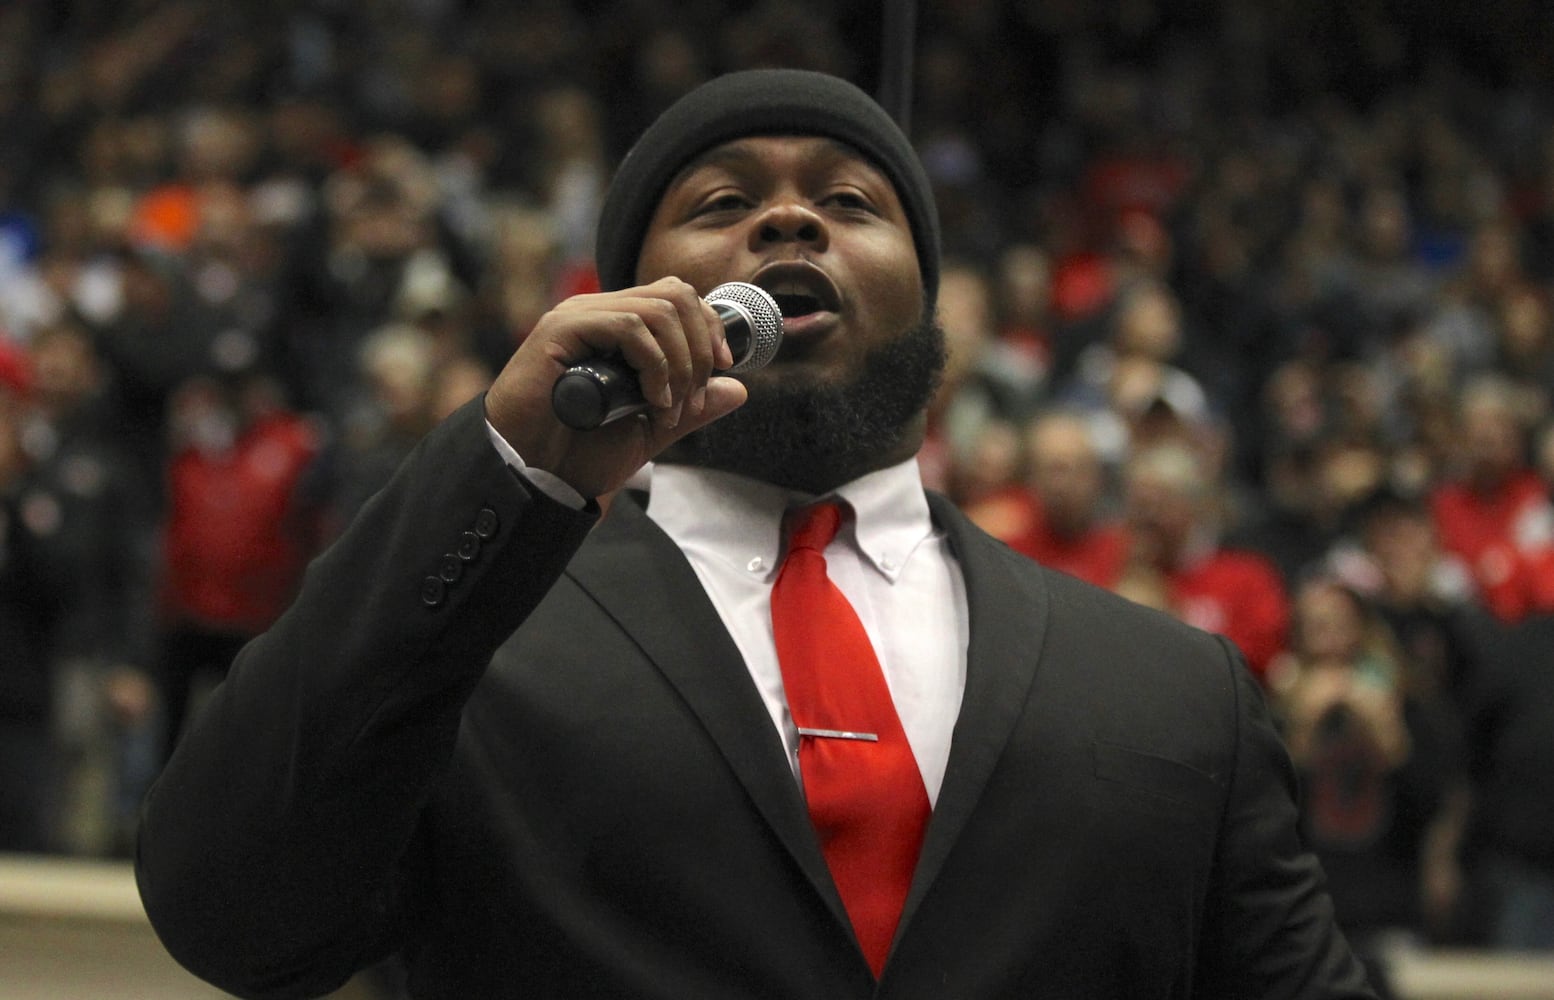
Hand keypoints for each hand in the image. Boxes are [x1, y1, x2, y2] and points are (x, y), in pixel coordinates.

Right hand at [484, 277, 746, 497]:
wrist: (533, 475)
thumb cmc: (579, 453)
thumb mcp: (650, 429)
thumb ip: (690, 408)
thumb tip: (738, 389)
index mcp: (617, 327)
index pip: (677, 297)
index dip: (709, 327)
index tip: (723, 368)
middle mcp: (599, 312)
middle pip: (675, 295)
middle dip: (700, 347)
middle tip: (693, 398)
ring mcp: (579, 317)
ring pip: (658, 309)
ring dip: (680, 362)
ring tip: (670, 408)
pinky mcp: (561, 330)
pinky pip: (628, 327)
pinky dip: (654, 364)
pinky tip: (652, 400)